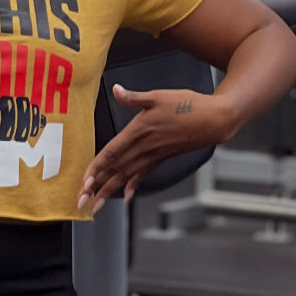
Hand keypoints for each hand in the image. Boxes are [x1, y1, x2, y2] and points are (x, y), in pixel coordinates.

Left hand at [77, 83, 230, 213]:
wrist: (214, 120)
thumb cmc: (188, 105)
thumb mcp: (158, 96)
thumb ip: (133, 97)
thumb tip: (116, 89)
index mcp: (138, 132)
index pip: (111, 154)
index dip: (96, 169)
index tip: (84, 183)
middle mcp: (143, 147)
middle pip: (114, 170)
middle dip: (96, 188)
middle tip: (81, 203)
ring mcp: (152, 155)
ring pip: (125, 176)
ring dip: (109, 191)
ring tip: (96, 205)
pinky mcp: (161, 158)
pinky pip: (143, 174)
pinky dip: (133, 185)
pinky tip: (126, 196)